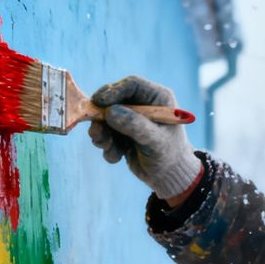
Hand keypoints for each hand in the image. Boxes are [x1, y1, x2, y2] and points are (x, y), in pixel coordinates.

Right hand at [88, 76, 202, 200]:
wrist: (169, 177)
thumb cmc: (169, 156)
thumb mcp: (154, 140)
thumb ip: (134, 125)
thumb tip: (110, 112)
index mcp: (157, 98)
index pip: (131, 85)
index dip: (113, 91)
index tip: (98, 103)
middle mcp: (143, 105)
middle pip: (113, 100)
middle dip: (102, 117)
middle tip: (95, 131)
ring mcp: (131, 118)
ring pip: (105, 118)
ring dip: (102, 134)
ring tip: (106, 147)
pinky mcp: (122, 133)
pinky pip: (106, 134)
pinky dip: (107, 146)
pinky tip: (117, 157)